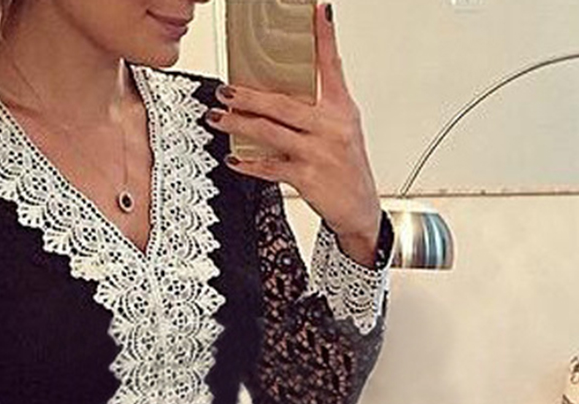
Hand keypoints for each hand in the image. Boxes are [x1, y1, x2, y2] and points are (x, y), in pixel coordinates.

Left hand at [205, 2, 381, 255]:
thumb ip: (325, 103)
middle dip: (250, 96)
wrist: (360, 208)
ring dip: (240, 125)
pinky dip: (249, 164)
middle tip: (226, 90)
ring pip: (271, 132)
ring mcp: (319, 152)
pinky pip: (271, 167)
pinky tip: (234, 159)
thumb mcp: (345, 129)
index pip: (332, 65)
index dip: (324, 37)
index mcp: (341, 109)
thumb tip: (304, 78)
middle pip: (284, 103)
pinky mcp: (307, 177)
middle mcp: (331, 126)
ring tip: (219, 118)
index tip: (317, 11)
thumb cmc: (347, 168)